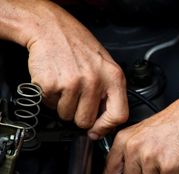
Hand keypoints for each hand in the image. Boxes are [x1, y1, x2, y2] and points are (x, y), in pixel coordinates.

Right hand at [26, 1, 127, 137]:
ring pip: (67, 115)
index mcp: (114, 77)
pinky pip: (50, 105)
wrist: (51, 29)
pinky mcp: (51, 84)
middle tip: (77, 97)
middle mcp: (95, 80)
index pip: (119, 115)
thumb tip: (105, 123)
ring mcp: (73, 83)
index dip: (106, 128)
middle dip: (79, 114)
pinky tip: (56, 81)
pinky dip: (50, 97)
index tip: (97, 131)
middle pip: (86, 121)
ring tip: (67, 85)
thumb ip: (110, 93)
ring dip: (63, 105)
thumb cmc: (79, 47)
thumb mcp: (105, 67)